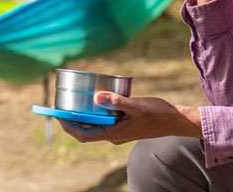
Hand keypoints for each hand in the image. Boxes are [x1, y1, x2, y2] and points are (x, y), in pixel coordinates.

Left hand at [57, 93, 201, 144]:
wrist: (175, 120)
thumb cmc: (158, 114)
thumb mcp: (136, 106)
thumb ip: (116, 101)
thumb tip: (96, 97)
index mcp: (114, 134)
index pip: (83, 135)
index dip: (68, 126)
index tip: (57, 114)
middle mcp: (113, 134)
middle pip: (86, 129)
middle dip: (71, 118)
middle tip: (60, 104)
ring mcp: (117, 129)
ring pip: (94, 123)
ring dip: (82, 113)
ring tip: (72, 99)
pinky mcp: (122, 122)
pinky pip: (103, 118)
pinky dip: (95, 109)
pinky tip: (94, 96)